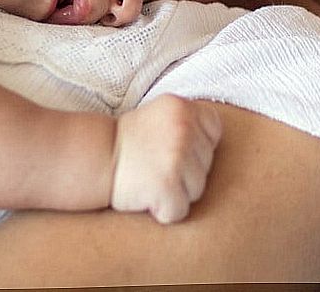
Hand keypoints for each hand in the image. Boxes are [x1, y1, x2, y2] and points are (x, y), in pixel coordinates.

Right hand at [110, 94, 221, 223]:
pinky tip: (144, 194)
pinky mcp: (166, 185)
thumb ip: (189, 122)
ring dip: (175, 192)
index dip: (196, 145)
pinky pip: (179, 210)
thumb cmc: (128, 142)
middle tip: (153, 164)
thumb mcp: (160, 116)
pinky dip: (163, 210)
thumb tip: (226, 136)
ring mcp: (176, 157)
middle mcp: (183, 129)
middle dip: (184, 172)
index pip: (214, 132)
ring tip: (149, 178)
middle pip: (206, 165)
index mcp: (183, 108)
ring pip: (196, 190)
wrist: (93, 158)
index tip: (171, 148)